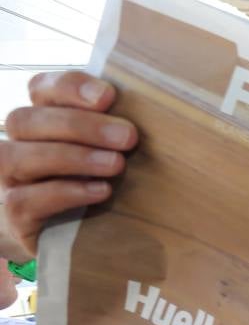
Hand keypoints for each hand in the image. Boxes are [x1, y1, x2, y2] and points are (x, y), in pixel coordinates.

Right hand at [0, 72, 135, 255]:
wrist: (78, 236)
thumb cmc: (102, 180)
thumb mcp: (113, 150)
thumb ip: (118, 126)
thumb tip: (158, 109)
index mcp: (42, 118)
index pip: (41, 88)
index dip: (70, 87)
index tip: (108, 96)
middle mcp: (17, 144)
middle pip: (26, 120)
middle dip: (80, 126)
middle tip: (128, 137)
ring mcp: (9, 179)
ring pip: (16, 157)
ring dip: (71, 157)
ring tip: (116, 164)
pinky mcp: (15, 215)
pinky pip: (24, 200)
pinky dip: (64, 192)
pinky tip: (100, 191)